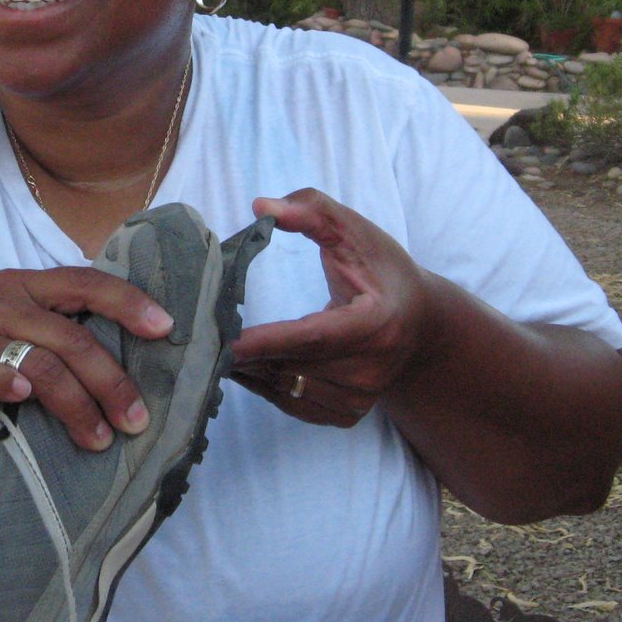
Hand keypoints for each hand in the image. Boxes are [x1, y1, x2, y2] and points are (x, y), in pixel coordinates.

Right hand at [0, 267, 173, 450]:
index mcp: (22, 285)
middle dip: (113, 382)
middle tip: (137, 419)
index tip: (166, 328)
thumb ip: (47, 328)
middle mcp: (2, 301)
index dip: (129, 302)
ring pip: (46, 364)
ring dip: (80, 406)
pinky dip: (17, 391)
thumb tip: (115, 362)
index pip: (86, 283)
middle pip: (75, 338)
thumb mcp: (0, 319)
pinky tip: (29, 407)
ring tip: (99, 439)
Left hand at [231, 188, 436, 426]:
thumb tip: (262, 206)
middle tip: (202, 338)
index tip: (226, 341)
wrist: (419, 322)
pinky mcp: (350, 414)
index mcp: (377, 323)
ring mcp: (362, 397)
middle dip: (246, 355)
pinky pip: (294, 406)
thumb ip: (310, 211)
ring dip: (251, 372)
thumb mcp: (352, 231)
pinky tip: (245, 366)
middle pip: (295, 367)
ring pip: (289, 390)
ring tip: (216, 349)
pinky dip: (265, 387)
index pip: (315, 337)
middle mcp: (372, 368)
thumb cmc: (381, 270)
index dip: (269, 340)